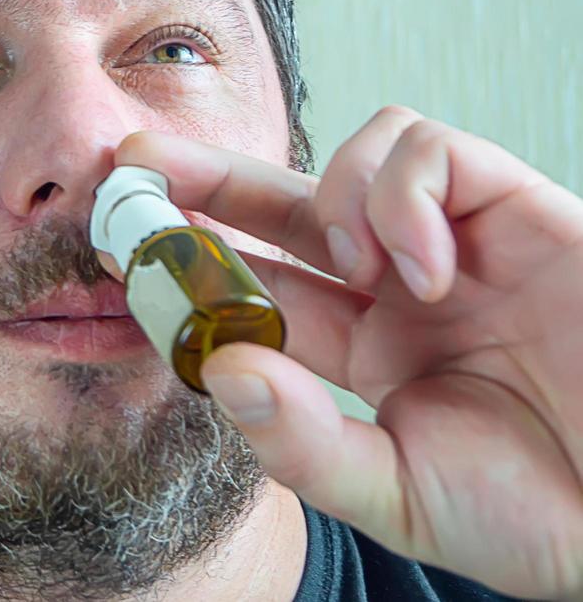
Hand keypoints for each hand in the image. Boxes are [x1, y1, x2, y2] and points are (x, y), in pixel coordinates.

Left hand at [113, 107, 582, 600]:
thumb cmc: (544, 511)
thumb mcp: (398, 494)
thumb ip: (304, 441)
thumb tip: (224, 364)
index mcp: (364, 345)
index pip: (257, 281)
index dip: (193, 257)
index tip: (123, 243)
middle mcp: (400, 284)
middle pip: (284, 200)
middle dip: (207, 174)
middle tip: (132, 159)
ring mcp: (457, 243)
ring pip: (361, 152)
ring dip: (333, 197)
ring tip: (360, 269)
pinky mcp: (520, 211)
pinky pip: (435, 153)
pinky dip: (407, 195)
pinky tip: (429, 267)